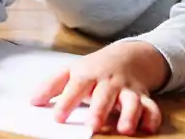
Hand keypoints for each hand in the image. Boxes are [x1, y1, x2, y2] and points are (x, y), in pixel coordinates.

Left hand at [31, 41, 167, 135]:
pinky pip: (151, 106)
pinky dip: (152, 116)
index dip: (67, 101)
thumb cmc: (95, 68)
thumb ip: (51, 85)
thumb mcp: (72, 71)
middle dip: (99, 111)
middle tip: (91, 127)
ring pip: (131, 100)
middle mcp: (108, 82)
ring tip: (125, 129)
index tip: (57, 117)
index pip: (76, 86)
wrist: (128, 56)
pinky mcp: (143, 97)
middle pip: (104, 95)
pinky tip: (148, 127)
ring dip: (129, 114)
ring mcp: (127, 89)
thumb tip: (32, 101)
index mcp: (88, 74)